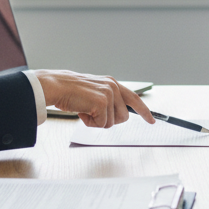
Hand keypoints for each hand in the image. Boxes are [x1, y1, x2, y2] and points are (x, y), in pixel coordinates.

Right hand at [34, 70, 155, 128]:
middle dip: (108, 120)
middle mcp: (114, 87)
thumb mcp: (95, 92)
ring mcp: (109, 94)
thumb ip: (108, 100)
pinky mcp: (102, 102)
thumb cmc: (72, 92)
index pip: (135, 99)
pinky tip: (82, 111)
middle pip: (123, 118)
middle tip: (93, 112)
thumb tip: (118, 116)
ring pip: (112, 123)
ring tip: (85, 109)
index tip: (151, 121)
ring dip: (97, 121)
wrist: (57, 86)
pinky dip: (90, 123)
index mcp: (113, 83)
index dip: (144, 111)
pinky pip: (101, 124)